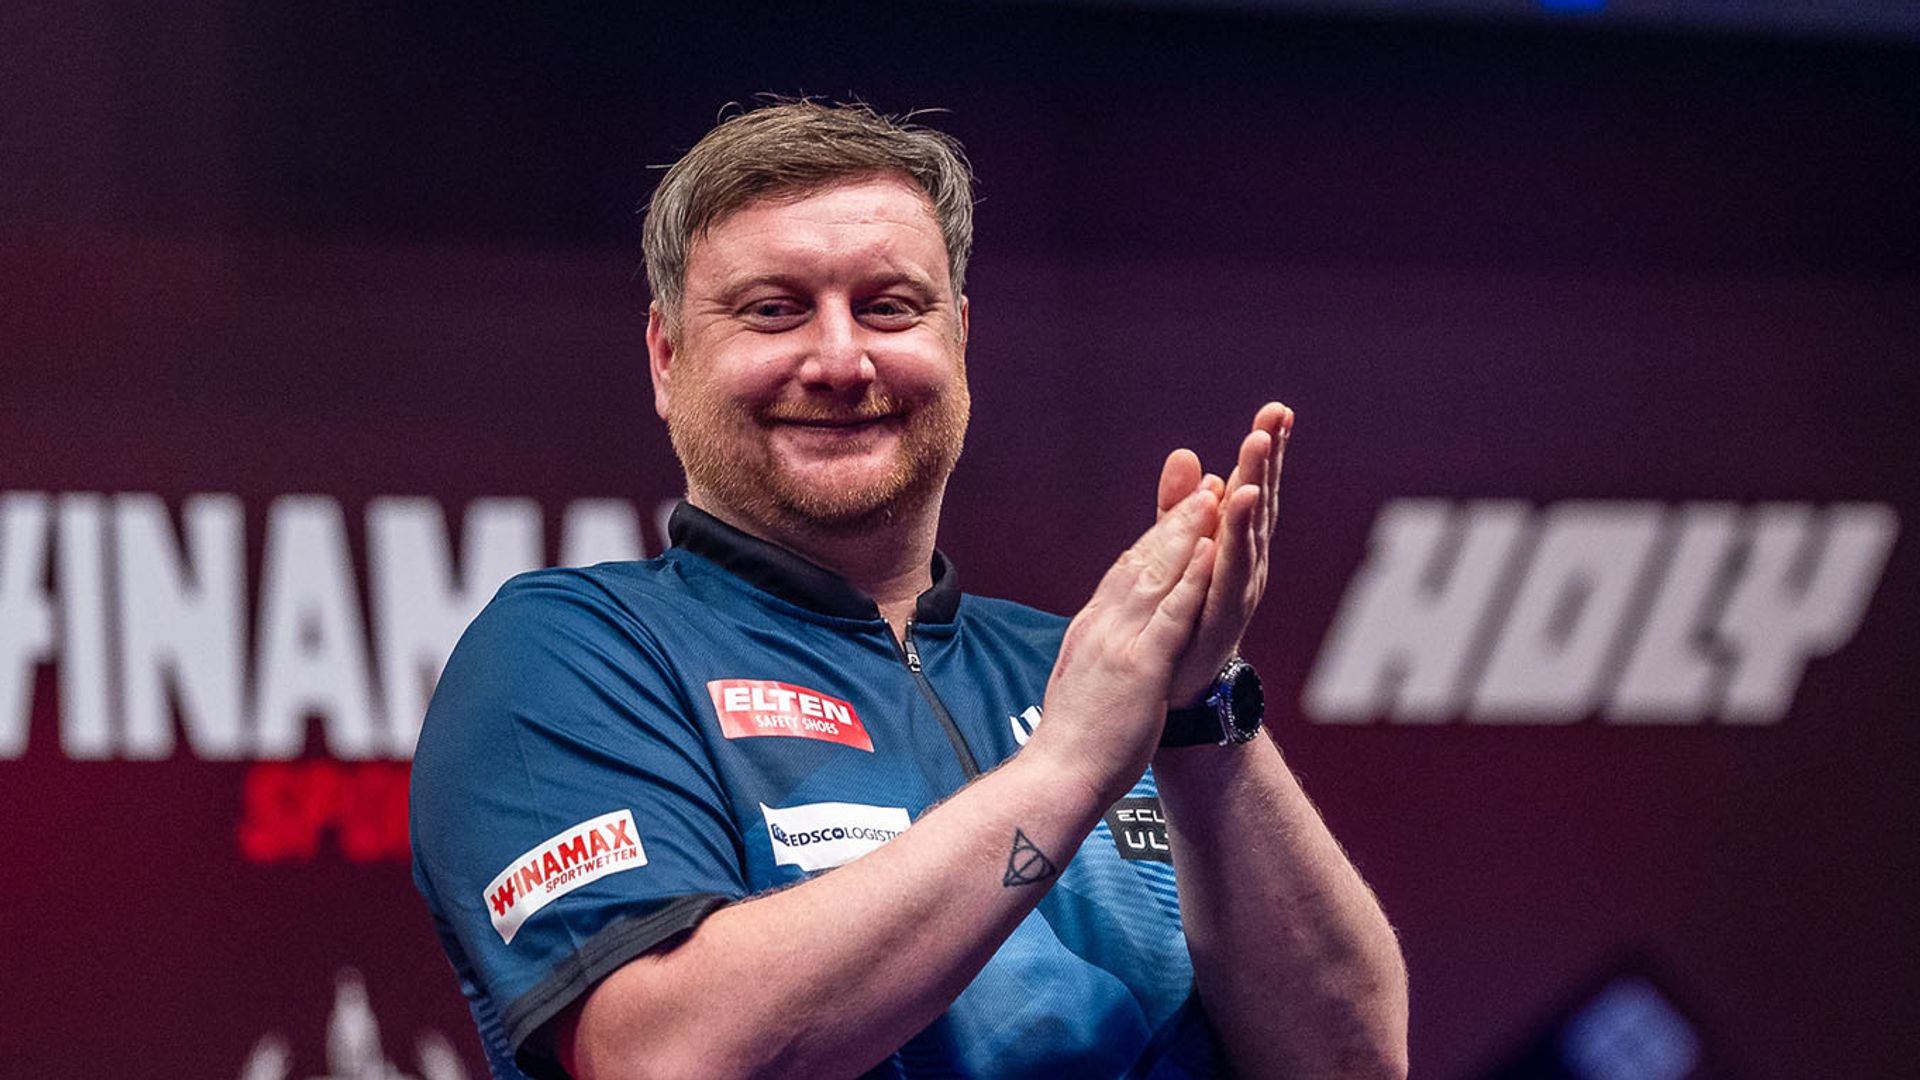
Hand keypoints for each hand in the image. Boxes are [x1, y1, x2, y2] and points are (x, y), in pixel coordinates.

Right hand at [1031, 487, 1220, 803]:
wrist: (1057, 775)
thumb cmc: (1072, 743)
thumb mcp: (1081, 684)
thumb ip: (1093, 654)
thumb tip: (1099, 645)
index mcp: (1091, 630)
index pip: (1124, 573)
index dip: (1154, 539)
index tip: (1177, 513)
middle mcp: (1102, 626)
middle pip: (1140, 561)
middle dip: (1174, 521)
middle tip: (1203, 484)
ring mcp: (1119, 643)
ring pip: (1156, 575)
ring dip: (1186, 533)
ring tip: (1213, 496)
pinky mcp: (1140, 666)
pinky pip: (1171, 614)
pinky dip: (1190, 579)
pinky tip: (1209, 551)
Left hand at [1158, 402, 1292, 706]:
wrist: (1178, 688)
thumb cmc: (1184, 615)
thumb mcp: (1182, 550)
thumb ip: (1181, 506)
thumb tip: (1187, 453)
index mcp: (1237, 544)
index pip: (1253, 488)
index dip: (1266, 451)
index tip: (1277, 410)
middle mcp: (1247, 563)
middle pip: (1260, 502)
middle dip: (1268, 459)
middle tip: (1275, 417)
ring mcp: (1237, 590)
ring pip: (1249, 532)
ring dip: (1254, 487)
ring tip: (1258, 448)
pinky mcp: (1219, 615)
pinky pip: (1226, 571)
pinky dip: (1233, 539)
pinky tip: (1236, 508)